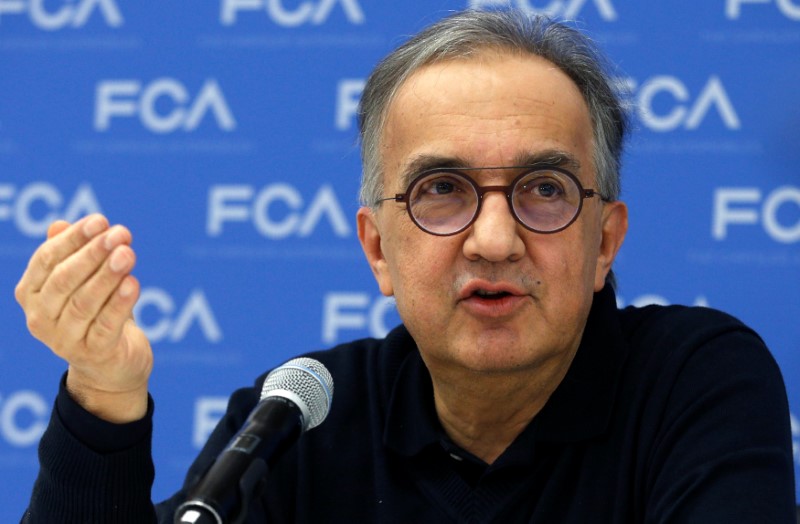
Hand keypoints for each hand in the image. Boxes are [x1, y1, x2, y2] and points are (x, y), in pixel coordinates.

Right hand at [15, 214, 152, 422]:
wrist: (111, 366)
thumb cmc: (96, 313)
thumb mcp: (84, 281)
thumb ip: (72, 254)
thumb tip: (59, 224)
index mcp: (30, 293)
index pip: (47, 260)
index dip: (73, 239)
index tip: (101, 220)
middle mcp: (40, 318)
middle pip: (64, 281)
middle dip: (92, 254)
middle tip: (120, 234)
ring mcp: (64, 339)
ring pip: (84, 303)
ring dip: (107, 275)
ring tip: (128, 254)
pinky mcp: (93, 354)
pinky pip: (106, 325)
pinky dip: (119, 303)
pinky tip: (133, 283)